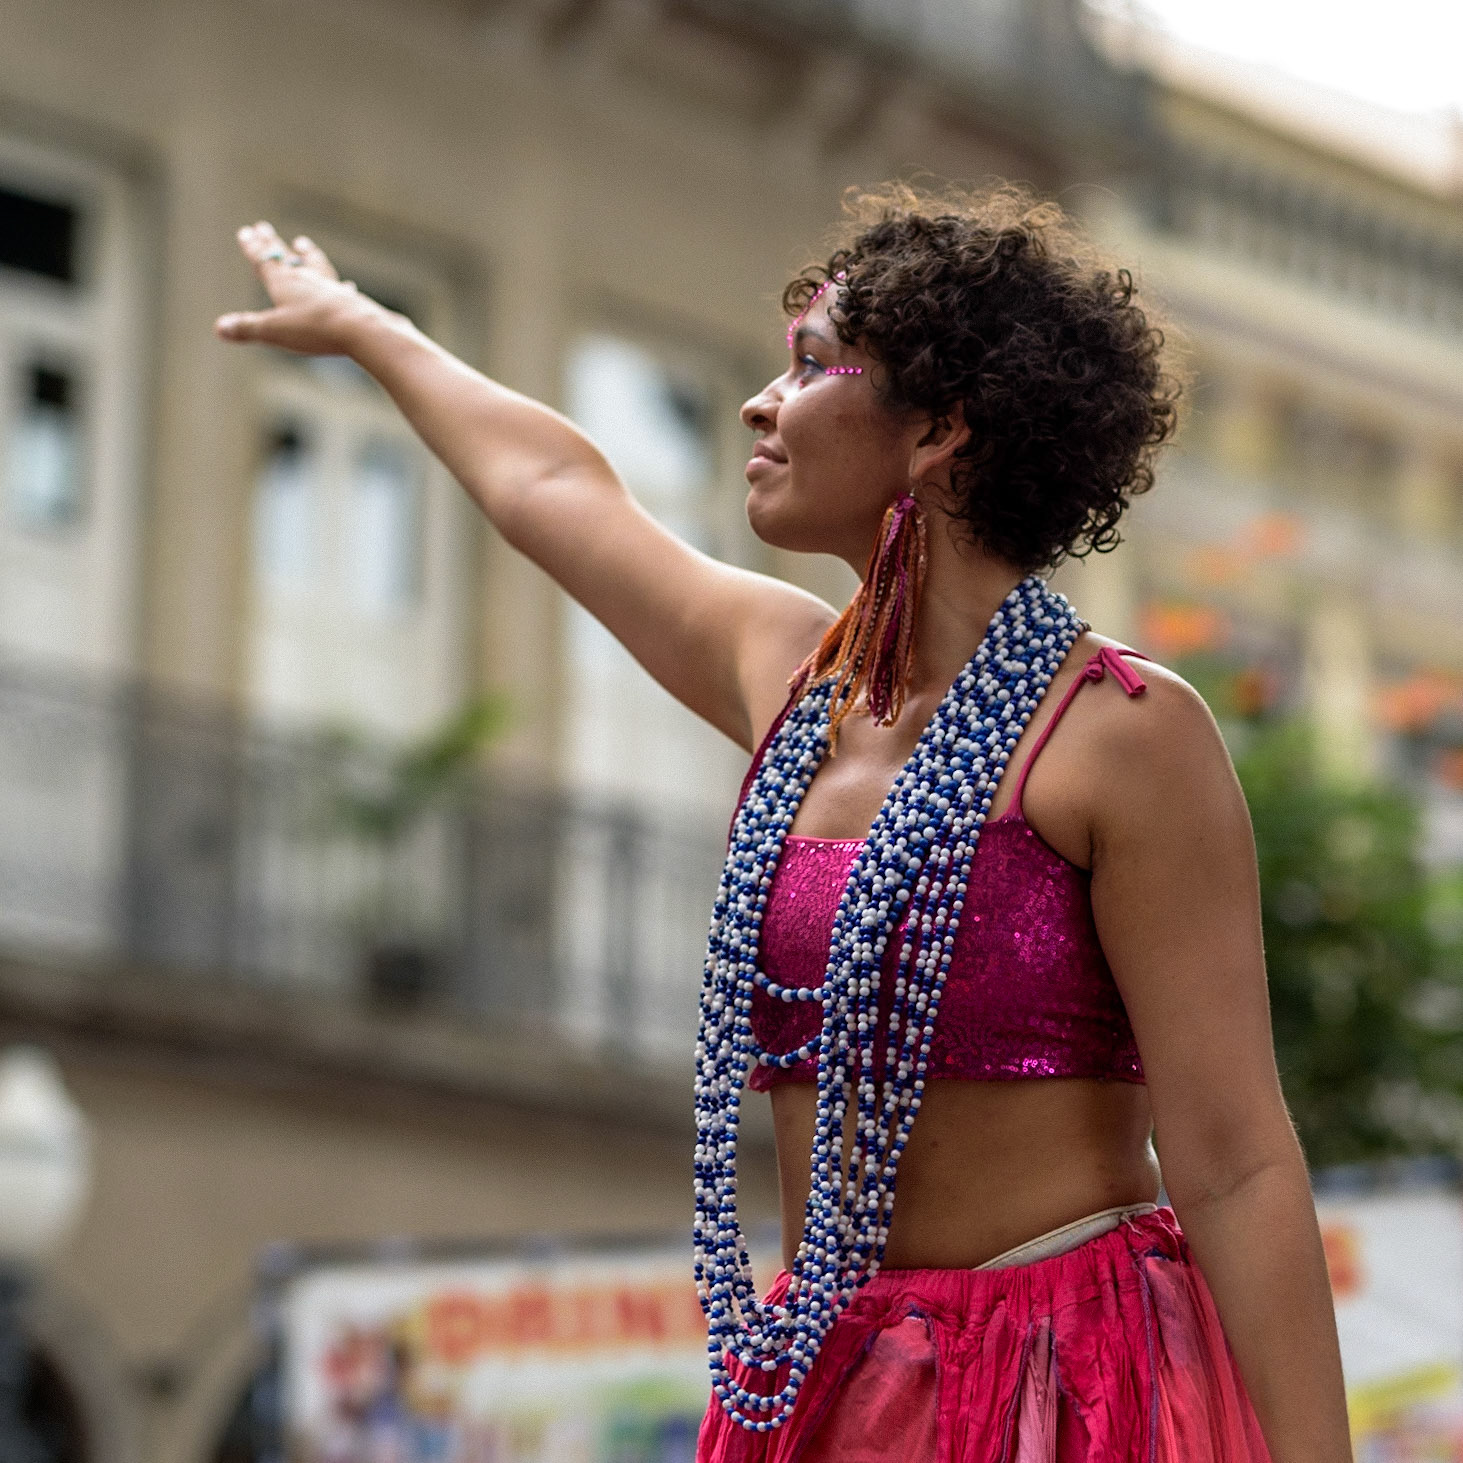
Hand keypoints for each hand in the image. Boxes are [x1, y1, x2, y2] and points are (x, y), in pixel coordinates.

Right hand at [214, 221, 384, 354]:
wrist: (361, 330)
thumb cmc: (315, 329)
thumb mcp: (274, 332)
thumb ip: (247, 328)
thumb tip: (219, 328)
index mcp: (285, 282)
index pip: (264, 261)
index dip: (253, 248)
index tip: (246, 232)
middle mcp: (307, 279)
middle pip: (286, 258)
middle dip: (272, 244)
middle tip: (263, 228)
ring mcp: (331, 288)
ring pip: (316, 266)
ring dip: (308, 255)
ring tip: (304, 244)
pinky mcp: (351, 301)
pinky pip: (342, 289)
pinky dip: (339, 286)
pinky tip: (347, 286)